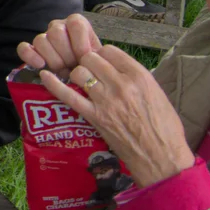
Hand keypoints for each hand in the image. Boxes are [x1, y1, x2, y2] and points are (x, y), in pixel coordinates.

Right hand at [17, 13, 102, 76]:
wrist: (83, 73)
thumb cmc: (92, 64)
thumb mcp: (99, 57)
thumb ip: (95, 54)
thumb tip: (86, 57)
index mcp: (76, 22)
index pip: (75, 24)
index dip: (80, 44)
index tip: (84, 59)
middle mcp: (58, 25)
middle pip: (56, 33)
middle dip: (66, 55)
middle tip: (74, 67)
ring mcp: (44, 36)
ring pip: (41, 41)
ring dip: (53, 59)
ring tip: (63, 70)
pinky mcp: (32, 49)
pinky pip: (24, 48)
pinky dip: (30, 56)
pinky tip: (40, 65)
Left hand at [37, 46, 194, 187]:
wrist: (161, 158)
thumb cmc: (165, 128)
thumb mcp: (157, 94)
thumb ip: (136, 78)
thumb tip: (116, 68)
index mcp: (140, 76)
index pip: (109, 50)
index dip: (102, 55)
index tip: (102, 63)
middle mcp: (122, 85)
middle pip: (91, 58)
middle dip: (87, 63)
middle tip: (90, 73)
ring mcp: (106, 100)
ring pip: (78, 72)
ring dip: (76, 75)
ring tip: (81, 83)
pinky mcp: (94, 116)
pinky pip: (67, 95)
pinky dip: (54, 84)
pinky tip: (45, 76)